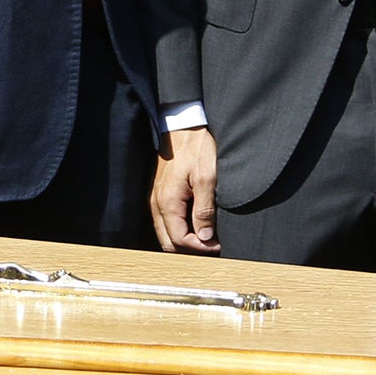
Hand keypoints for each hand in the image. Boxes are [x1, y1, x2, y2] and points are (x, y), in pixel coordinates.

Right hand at [151, 126, 220, 254]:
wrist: (184, 125)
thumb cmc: (197, 147)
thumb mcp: (207, 177)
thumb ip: (204, 209)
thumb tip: (205, 237)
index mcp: (167, 202)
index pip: (179, 241)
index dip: (200, 248)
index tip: (219, 245)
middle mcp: (157, 204)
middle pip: (169, 243)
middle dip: (191, 249)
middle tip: (214, 245)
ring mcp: (156, 200)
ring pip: (167, 233)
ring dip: (186, 240)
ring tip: (208, 236)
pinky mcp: (161, 195)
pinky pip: (167, 221)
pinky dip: (181, 228)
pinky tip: (197, 223)